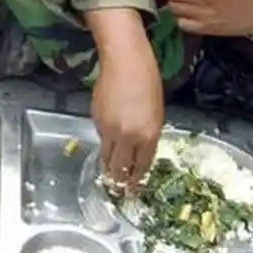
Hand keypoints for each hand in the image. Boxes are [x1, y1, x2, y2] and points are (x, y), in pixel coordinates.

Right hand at [93, 40, 163, 187]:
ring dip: (108, 165)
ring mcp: (109, 127)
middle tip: (118, 190)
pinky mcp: (95, 118)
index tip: (133, 190)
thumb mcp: (157, 112)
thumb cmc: (148, 81)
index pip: (141, 165)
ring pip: (107, 154)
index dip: (136, 179)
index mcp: (148, 135)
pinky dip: (105, 142)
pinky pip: (101, 136)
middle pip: (120, 166)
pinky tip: (108, 140)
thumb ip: (148, 134)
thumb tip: (138, 147)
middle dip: (119, 180)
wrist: (124, 61)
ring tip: (108, 174)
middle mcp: (127, 135)